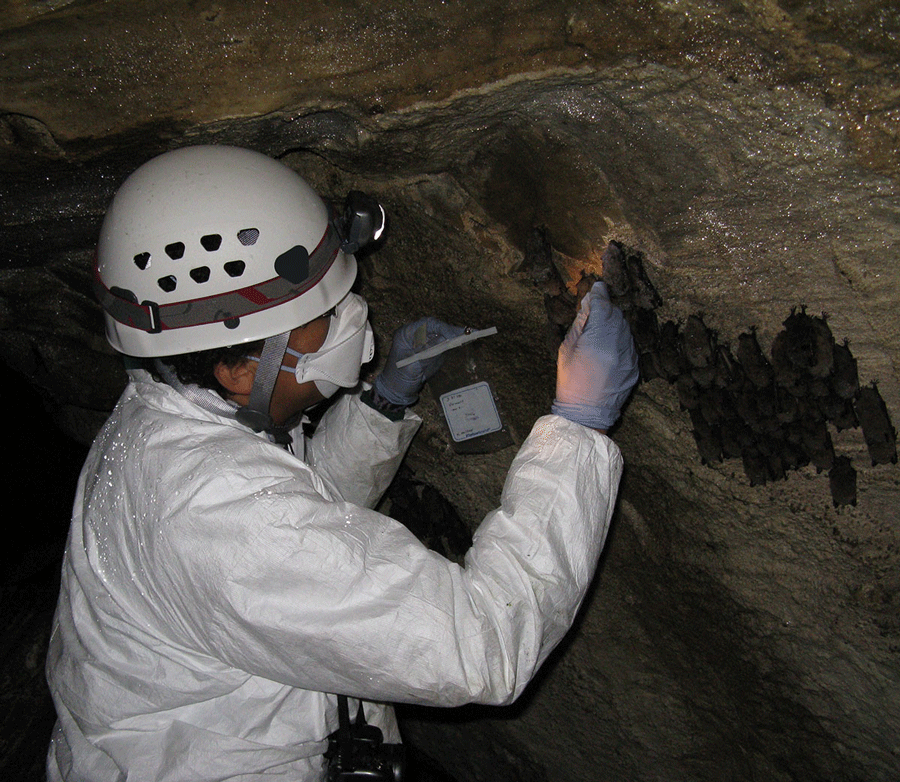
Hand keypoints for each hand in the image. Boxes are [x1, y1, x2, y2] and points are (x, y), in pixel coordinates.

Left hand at [375, 318, 466, 406]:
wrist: (396, 392)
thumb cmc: (398, 379)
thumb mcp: (412, 367)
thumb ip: (427, 354)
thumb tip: (446, 342)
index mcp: (407, 334)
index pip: (427, 324)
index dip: (443, 327)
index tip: (455, 334)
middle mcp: (416, 335)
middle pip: (437, 328)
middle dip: (453, 330)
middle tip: (470, 333)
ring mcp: (424, 343)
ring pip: (442, 335)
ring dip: (456, 336)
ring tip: (473, 336)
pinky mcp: (430, 351)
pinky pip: (443, 345)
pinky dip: (454, 344)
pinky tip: (465, 344)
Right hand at [552, 282, 638, 429]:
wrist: (587, 412)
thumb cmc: (571, 381)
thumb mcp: (567, 349)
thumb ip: (580, 324)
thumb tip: (588, 304)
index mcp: (598, 338)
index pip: (602, 305)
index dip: (598, 294)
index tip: (597, 287)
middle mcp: (618, 343)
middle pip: (615, 314)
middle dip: (605, 309)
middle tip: (593, 310)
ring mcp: (630, 355)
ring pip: (624, 328)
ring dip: (613, 323)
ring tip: (599, 331)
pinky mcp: (635, 365)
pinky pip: (628, 343)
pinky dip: (619, 339)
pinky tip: (607, 347)